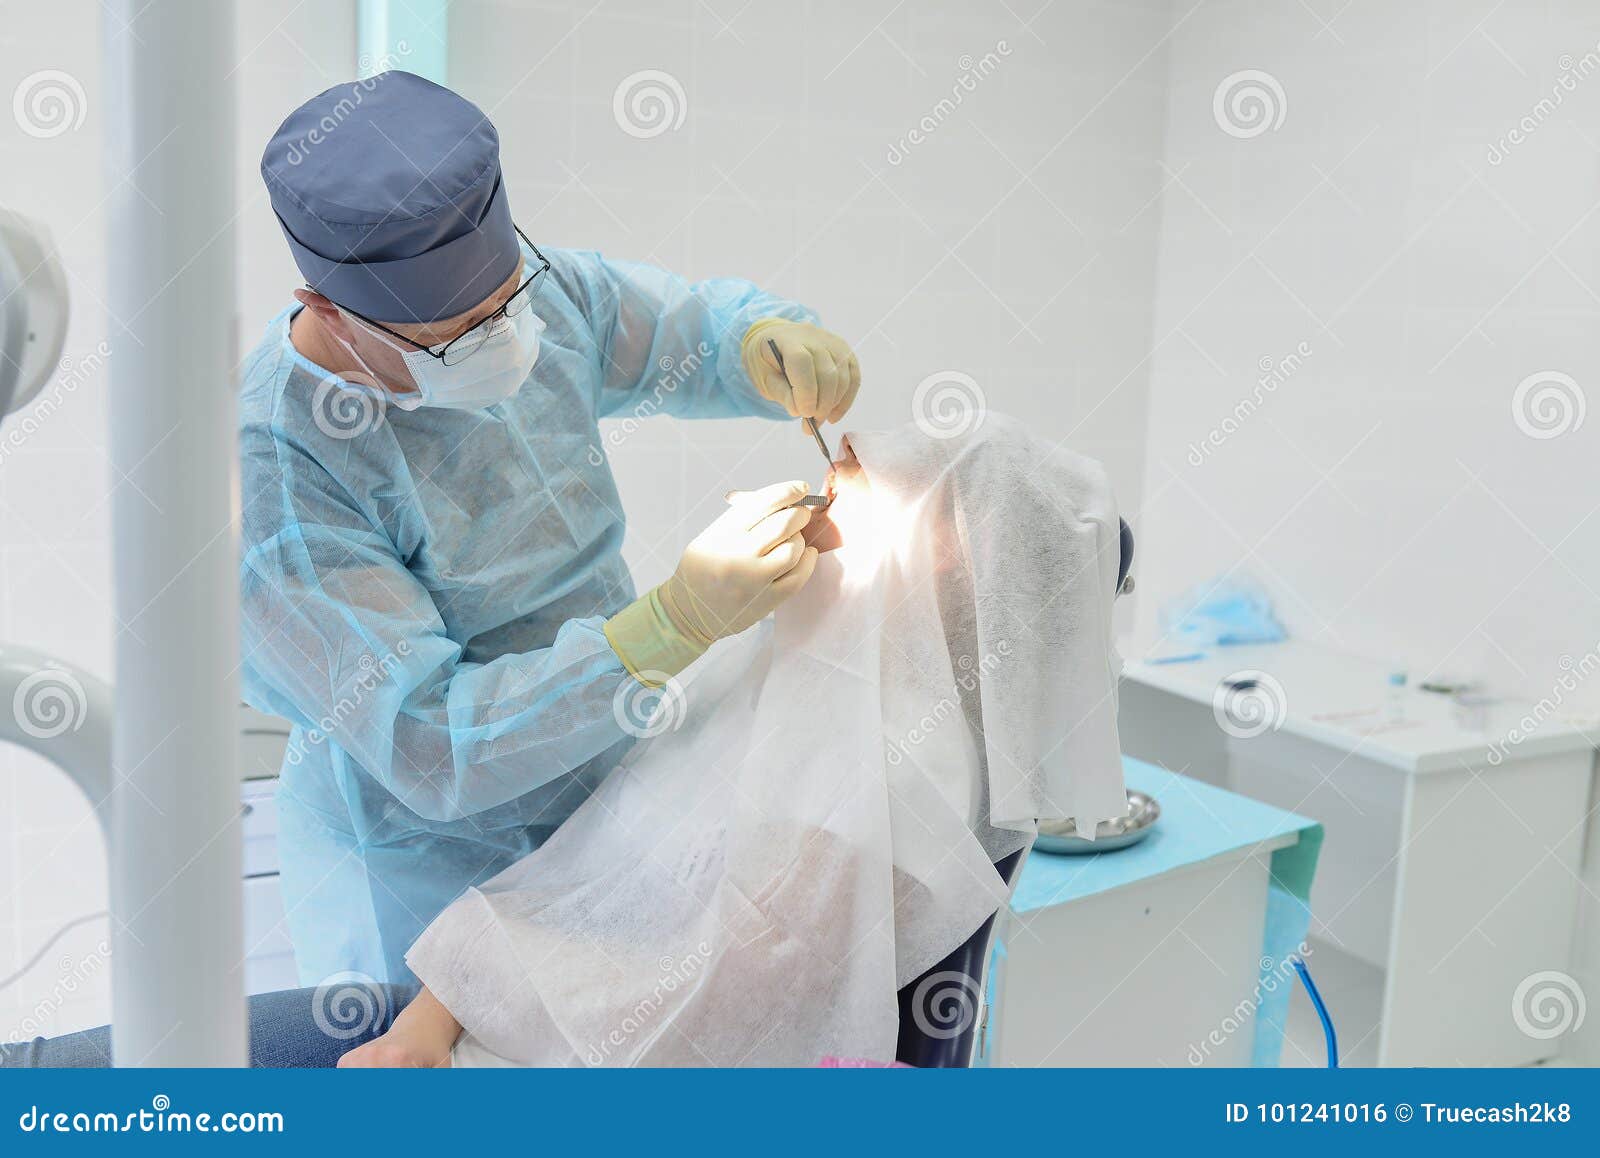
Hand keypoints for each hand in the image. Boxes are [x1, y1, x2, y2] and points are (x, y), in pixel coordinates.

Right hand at [661, 480, 819, 642]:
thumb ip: (742, 517)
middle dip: (799, 514)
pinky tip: (804, 555)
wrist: (688, 613)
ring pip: (794, 549)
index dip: (788, 491)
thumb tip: (781, 498)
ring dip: (799, 539)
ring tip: (792, 540)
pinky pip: (798, 576)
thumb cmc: (702, 569)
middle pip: (784, 524)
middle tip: (800, 514)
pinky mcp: (765, 601)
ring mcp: (753, 580)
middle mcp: (737, 555)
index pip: (764, 503)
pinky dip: (806, 561)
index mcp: (722, 534)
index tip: (800, 488)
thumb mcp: (711, 536)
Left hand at [742, 319, 860, 423]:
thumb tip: (800, 411)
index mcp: (788, 339)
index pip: (802, 362)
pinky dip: (845, 401)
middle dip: (821, 404)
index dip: (806, 391)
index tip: (805, 415)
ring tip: (818, 421)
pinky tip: (833, 415)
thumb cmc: (768, 361)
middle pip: (827, 373)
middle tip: (811, 425)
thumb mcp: (764, 378)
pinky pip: (853, 379)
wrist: (778, 339)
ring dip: (833, 406)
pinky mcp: (846, 352)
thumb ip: (781, 393)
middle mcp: (815, 337)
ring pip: (842, 378)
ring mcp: (834, 343)